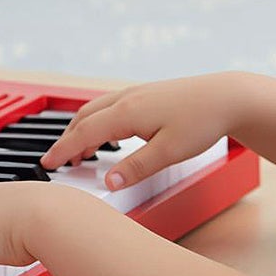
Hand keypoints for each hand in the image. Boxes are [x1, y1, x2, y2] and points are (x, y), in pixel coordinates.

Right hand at [38, 74, 241, 189]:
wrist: (228, 97)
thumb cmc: (203, 121)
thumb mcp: (168, 153)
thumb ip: (135, 168)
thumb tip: (108, 182)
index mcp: (127, 113)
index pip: (83, 133)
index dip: (62, 150)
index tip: (47, 164)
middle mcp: (127, 99)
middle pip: (84, 118)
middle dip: (67, 139)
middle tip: (58, 161)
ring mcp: (137, 93)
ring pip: (97, 110)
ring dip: (82, 129)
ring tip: (80, 152)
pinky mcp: (147, 94)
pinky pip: (111, 106)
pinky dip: (99, 121)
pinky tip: (108, 133)